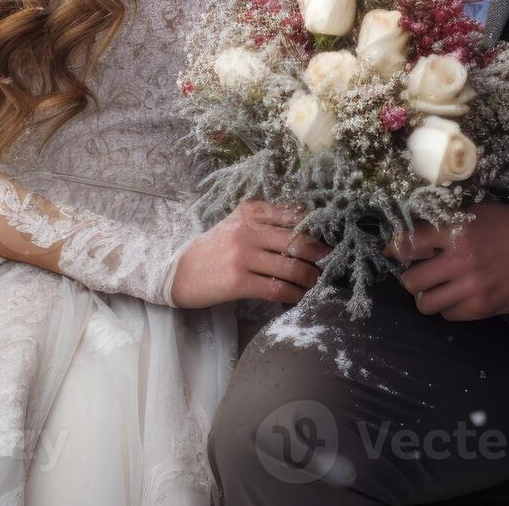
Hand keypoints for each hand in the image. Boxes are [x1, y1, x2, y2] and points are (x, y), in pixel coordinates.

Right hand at [169, 200, 330, 307]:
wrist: (179, 272)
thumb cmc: (214, 248)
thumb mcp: (237, 224)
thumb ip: (266, 222)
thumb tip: (306, 233)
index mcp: (250, 211)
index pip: (294, 215)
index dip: (317, 228)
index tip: (328, 238)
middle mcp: (248, 229)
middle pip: (298, 241)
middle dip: (320, 254)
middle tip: (329, 263)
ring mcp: (242, 256)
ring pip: (291, 267)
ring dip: (309, 278)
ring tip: (314, 282)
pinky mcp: (238, 282)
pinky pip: (276, 289)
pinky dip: (293, 295)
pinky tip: (297, 297)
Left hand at [388, 201, 508, 320]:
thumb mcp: (475, 212)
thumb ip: (445, 223)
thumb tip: (412, 235)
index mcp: (455, 231)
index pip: (407, 245)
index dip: (395, 250)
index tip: (393, 252)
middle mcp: (459, 260)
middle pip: (411, 281)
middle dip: (410, 278)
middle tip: (416, 274)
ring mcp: (472, 286)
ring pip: (426, 303)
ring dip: (426, 297)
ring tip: (434, 290)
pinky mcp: (484, 306)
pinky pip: (450, 315)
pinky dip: (448, 307)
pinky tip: (456, 297)